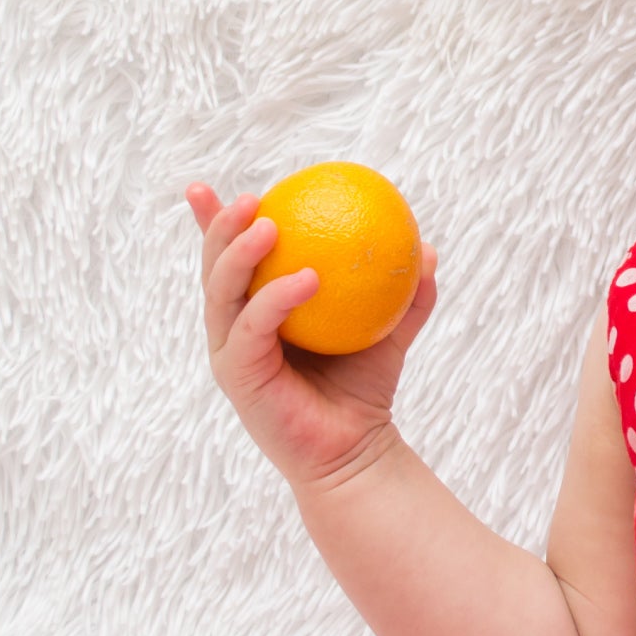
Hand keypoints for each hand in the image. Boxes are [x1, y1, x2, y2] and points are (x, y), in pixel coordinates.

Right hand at [185, 182, 440, 486]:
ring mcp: (231, 352)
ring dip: (237, 252)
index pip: (229, 257)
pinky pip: (253, 327)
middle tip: (250, 198)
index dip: (213, 220)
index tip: (208, 185)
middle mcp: (235, 327)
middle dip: (219, 226)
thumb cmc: (364, 388)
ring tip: (267, 224)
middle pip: (214, 266)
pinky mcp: (238, 377)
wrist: (357, 450)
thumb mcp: (391, 330)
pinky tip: (307, 278)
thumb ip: (406, 291)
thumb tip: (428, 249)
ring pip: (220, 292)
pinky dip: (276, 298)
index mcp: (257, 309)